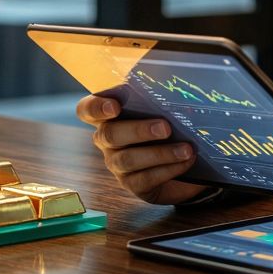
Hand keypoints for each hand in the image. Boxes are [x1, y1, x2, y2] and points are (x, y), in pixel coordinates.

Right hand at [76, 95, 206, 204]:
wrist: (180, 162)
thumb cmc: (165, 126)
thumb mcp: (160, 110)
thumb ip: (155, 99)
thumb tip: (170, 88)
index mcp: (107, 117)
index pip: (87, 110)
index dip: (96, 108)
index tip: (115, 106)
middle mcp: (106, 141)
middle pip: (110, 135)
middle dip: (138, 130)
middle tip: (166, 127)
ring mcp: (116, 165)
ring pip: (128, 159)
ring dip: (160, 153)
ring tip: (186, 149)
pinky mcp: (132, 185)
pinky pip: (145, 179)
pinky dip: (168, 169)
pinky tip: (186, 161)